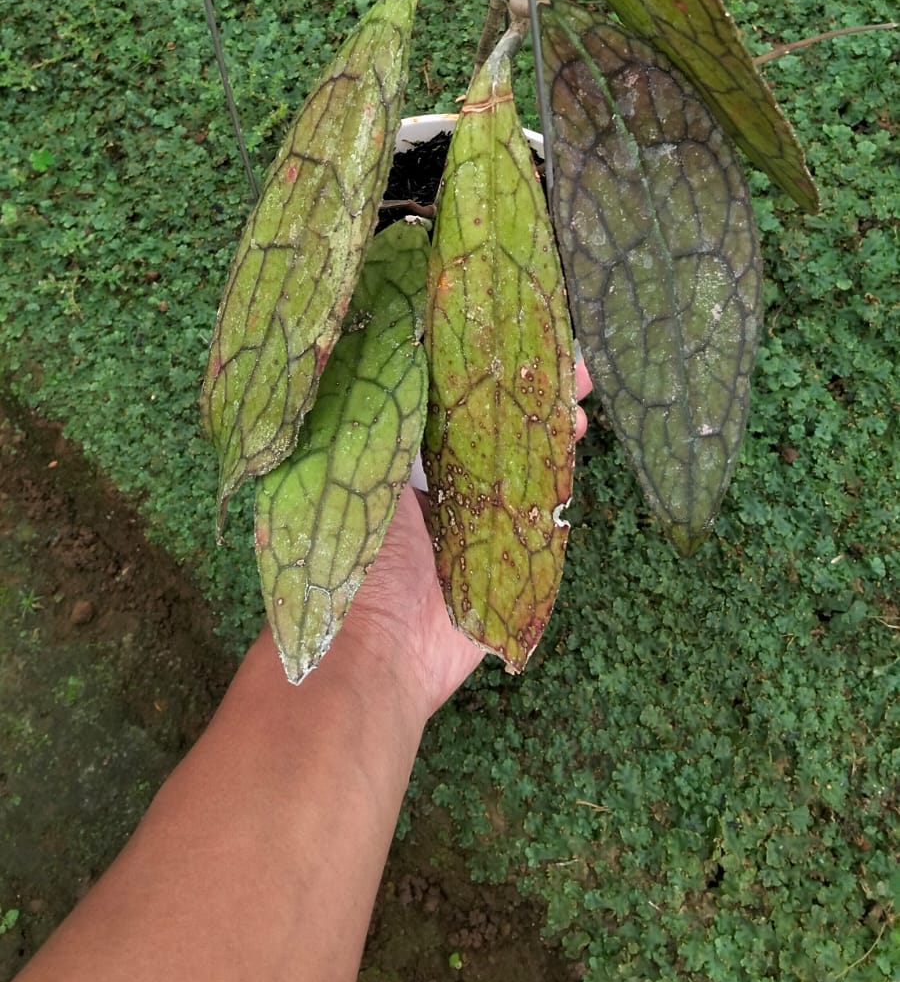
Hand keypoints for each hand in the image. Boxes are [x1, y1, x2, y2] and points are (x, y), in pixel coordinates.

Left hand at [341, 359, 592, 720]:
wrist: (375, 652)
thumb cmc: (346, 555)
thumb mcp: (348, 467)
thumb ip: (378, 414)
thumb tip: (399, 340)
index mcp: (387, 459)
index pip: (435, 395)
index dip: (470, 361)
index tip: (502, 329)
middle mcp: (430, 484)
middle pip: (485, 421)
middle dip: (521, 388)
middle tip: (561, 355)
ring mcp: (472, 519)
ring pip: (518, 456)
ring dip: (546, 421)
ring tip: (579, 390)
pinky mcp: (507, 553)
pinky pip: (538, 503)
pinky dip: (557, 469)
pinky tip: (574, 434)